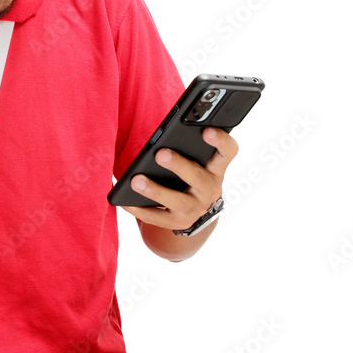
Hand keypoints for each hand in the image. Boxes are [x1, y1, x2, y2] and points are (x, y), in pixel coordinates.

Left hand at [119, 127, 238, 230]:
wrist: (195, 208)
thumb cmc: (190, 172)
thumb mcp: (196, 159)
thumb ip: (186, 146)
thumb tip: (159, 139)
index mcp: (216, 168)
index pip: (228, 152)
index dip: (220, 141)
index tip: (206, 130)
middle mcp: (210, 189)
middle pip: (198, 177)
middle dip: (179, 165)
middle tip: (161, 154)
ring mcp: (196, 208)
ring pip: (177, 200)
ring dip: (156, 190)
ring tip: (136, 181)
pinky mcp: (179, 222)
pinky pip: (158, 218)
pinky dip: (140, 209)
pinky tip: (125, 202)